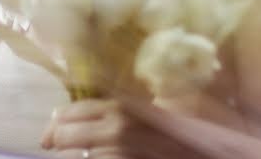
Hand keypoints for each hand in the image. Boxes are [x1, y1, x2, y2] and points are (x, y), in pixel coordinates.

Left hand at [41, 98, 260, 158]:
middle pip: (61, 135)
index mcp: (121, 106)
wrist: (211, 157)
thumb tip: (82, 116)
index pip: (68, 112)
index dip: (55, 124)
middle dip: (56, 142)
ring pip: (70, 158)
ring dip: (69, 158)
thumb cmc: (185, 136)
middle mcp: (114, 128)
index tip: (49, 134)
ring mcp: (116, 152)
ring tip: (75, 156)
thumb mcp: (151, 113)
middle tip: (52, 146)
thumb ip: (120, 111)